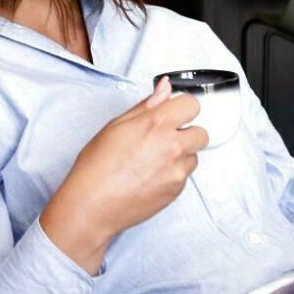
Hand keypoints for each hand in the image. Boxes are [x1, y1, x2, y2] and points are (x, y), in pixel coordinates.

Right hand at [40, 77, 207, 273]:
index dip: (181, 108)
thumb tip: (165, 87)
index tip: (171, 114)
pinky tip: (150, 176)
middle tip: (162, 139)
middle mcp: (172, 146)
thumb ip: (147, 105)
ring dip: (180, 155)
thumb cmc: (97, 166)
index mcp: (156, 124)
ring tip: (152, 160)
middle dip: (186, 133)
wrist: (92, 205)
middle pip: (201, 133)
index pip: (192, 105)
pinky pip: (185, 176)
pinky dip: (173, 174)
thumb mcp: (116, 125)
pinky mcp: (176, 191)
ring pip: (193, 156)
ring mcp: (177, 171)